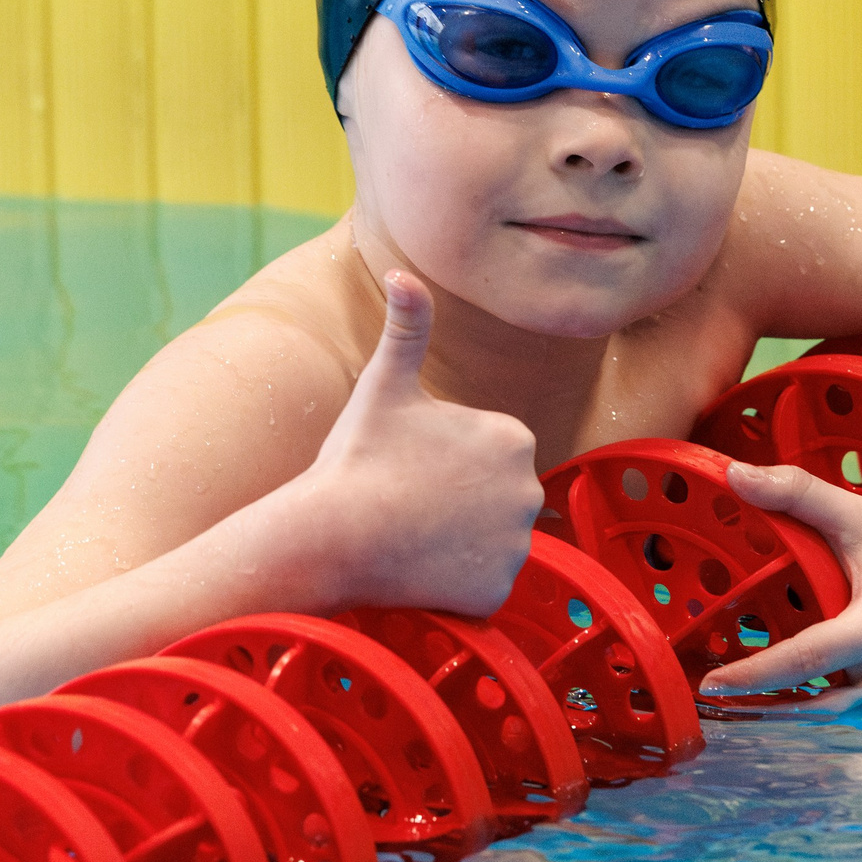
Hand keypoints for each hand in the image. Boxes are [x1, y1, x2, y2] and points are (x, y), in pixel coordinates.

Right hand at [293, 270, 544, 617]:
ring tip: (412, 533)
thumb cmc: (357, 457)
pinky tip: (420, 569)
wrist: (331, 535)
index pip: (492, 455)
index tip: (414, 468)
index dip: (449, 463)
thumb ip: (407, 325)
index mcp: (515, 437)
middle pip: (495, 498)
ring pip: (489, 541)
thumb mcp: (385, 384)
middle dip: (460, 502)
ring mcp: (516, 545)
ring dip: (459, 542)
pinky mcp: (497, 591)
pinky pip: (481, 585)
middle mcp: (531, 490)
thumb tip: (402, 271)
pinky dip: (456, 583)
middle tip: (409, 502)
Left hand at [693, 462, 861, 713]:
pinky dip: (827, 699)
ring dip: (796, 709)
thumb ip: (797, 493)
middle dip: (768, 706)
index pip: (807, 660)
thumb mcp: (856, 513)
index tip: (713, 686)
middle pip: (821, 701)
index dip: (756, 676)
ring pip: (842, 707)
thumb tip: (735, 475)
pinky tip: (794, 694)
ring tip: (744, 704)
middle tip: (717, 701)